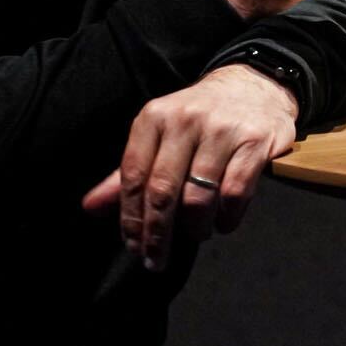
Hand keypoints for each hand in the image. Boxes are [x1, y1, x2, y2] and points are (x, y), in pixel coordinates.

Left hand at [81, 64, 299, 269]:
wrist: (254, 85)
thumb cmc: (200, 118)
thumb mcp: (159, 135)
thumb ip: (128, 173)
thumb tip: (90, 207)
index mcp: (155, 117)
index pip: (133, 176)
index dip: (131, 218)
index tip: (133, 246)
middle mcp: (185, 120)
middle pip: (162, 190)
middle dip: (157, 233)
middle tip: (156, 259)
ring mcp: (222, 130)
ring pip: (199, 197)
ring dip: (195, 228)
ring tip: (197, 234)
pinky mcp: (254, 142)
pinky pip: (234, 193)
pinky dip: (226, 218)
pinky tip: (223, 222)